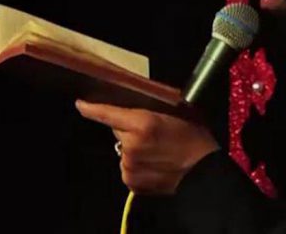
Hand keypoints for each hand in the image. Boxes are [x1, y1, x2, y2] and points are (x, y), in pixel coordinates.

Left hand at [75, 100, 219, 194]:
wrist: (204, 173)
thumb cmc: (195, 137)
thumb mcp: (177, 112)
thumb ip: (153, 108)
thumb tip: (138, 101)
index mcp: (142, 123)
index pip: (108, 113)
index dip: (92, 108)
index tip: (81, 104)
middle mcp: (130, 145)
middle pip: (118, 131)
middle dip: (128, 130)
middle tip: (150, 132)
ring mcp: (129, 166)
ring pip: (123, 151)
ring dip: (133, 149)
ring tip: (156, 152)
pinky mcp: (131, 182)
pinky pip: (128, 168)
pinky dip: (137, 166)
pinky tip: (154, 165)